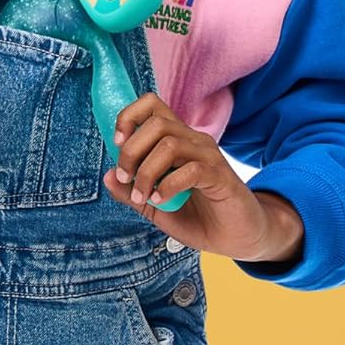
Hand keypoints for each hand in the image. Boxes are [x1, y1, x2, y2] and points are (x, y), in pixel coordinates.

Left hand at [104, 94, 304, 264]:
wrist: (237, 238)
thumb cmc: (198, 218)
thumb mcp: (155, 207)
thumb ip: (132, 192)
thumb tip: (106, 176)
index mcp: (177, 140)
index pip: (151, 105)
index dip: (128, 117)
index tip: (117, 144)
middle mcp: (193, 141)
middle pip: (155, 123)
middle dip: (131, 151)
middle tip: (125, 178)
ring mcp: (209, 157)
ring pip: (169, 144)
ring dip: (146, 172)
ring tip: (143, 196)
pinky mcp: (222, 177)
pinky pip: (191, 170)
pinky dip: (168, 185)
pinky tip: (160, 200)